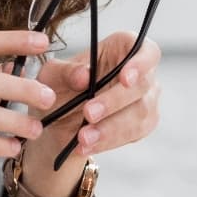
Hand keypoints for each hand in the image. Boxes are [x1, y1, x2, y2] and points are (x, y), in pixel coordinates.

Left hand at [20, 31, 162, 194]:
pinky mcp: (143, 124)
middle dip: (114, 102)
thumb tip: (84, 75)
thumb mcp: (51, 76)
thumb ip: (65, 71)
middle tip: (88, 114)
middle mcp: (140, 73)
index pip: (145, 50)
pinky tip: (87, 146)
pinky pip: (133, 133)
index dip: (140, 63)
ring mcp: (145, 99)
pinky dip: (109, 141)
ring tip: (83, 137)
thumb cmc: (58, 87)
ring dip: (110, 128)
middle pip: (143, 84)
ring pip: (140, 113)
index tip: (125, 78)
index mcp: (120, 49)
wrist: (56, 121)